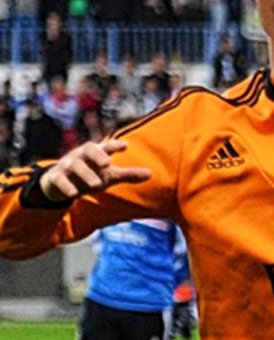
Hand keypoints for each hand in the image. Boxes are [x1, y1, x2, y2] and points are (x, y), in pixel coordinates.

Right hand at [36, 138, 151, 202]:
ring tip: (97, 185)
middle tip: (108, 163)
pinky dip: (66, 186)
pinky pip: (59, 179)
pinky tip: (74, 194)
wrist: (60, 183)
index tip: (125, 145)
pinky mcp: (56, 177)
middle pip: (88, 149)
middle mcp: (80, 156)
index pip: (105, 146)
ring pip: (75, 165)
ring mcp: (67, 165)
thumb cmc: (90, 174)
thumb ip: (128, 174)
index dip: (114, 145)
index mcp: (94, 153)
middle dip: (97, 155)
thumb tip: (151, 174)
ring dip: (86, 174)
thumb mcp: (109, 174)